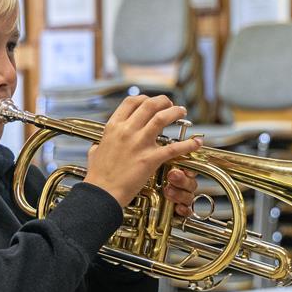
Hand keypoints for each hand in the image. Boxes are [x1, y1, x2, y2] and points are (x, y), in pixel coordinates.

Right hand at [85, 95, 202, 207]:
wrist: (101, 193)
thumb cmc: (98, 177)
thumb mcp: (94, 153)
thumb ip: (99, 145)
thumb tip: (98, 145)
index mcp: (113, 127)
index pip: (131, 102)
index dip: (145, 98)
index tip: (152, 102)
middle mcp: (127, 131)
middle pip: (150, 105)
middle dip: (164, 101)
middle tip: (171, 105)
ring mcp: (139, 143)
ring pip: (162, 118)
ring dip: (175, 112)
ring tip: (182, 112)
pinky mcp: (150, 159)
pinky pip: (174, 148)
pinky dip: (188, 144)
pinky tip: (196, 142)